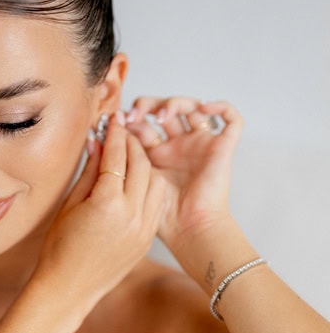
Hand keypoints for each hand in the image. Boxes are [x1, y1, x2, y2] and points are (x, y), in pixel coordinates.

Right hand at [36, 114, 165, 309]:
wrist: (68, 289)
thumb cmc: (59, 248)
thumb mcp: (70, 205)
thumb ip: (89, 172)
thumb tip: (97, 143)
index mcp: (108, 204)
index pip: (117, 157)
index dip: (115, 135)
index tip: (113, 121)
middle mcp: (132, 215)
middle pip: (142, 164)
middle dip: (133, 145)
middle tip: (122, 134)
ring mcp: (143, 229)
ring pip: (155, 182)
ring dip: (145, 165)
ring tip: (130, 157)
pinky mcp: (147, 240)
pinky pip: (156, 204)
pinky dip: (149, 187)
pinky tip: (136, 182)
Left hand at [123, 96, 242, 250]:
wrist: (189, 229)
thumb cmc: (162, 216)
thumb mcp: (135, 180)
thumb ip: (123, 158)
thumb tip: (102, 137)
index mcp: (157, 155)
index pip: (144, 123)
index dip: (132, 117)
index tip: (118, 122)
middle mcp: (179, 146)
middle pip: (166, 109)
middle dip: (149, 105)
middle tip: (136, 114)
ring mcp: (201, 145)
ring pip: (194, 107)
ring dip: (176, 103)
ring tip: (161, 116)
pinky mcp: (223, 148)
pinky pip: (231, 119)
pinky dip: (220, 107)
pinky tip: (204, 108)